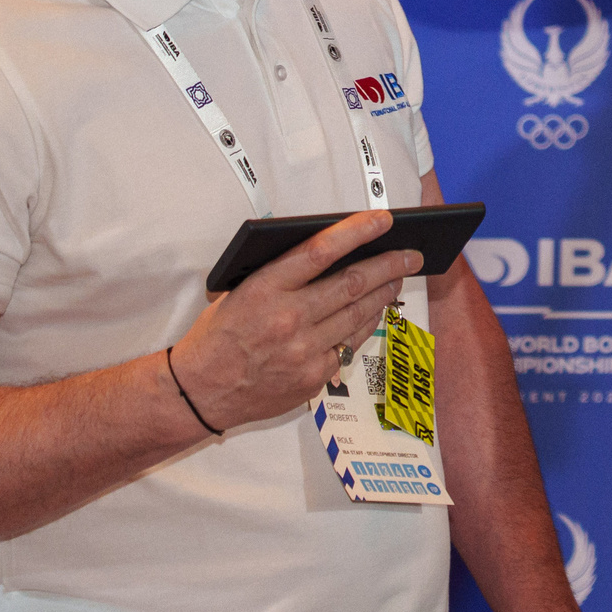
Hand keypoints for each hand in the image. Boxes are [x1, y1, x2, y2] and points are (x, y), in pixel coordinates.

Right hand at [168, 210, 420, 429]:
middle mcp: (287, 319)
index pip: (320, 251)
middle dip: (390, 264)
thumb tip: (332, 253)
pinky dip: (364, 324)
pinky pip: (350, 344)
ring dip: (384, 292)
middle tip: (411, 254)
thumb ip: (282, 274)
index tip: (384, 220)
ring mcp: (303, 350)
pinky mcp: (313, 376)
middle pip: (353, 283)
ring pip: (358, 313)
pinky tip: (373, 311)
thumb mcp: (239, 291)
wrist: (200, 391)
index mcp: (263, 289)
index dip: (357, 232)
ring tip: (398, 277)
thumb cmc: (219, 335)